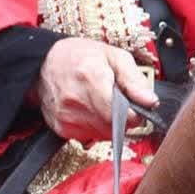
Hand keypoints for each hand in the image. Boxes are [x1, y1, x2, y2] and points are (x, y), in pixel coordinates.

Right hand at [34, 37, 156, 142]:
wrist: (44, 62)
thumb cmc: (80, 56)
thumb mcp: (114, 56)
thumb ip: (134, 79)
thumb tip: (150, 100)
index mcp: (91, 78)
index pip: (120, 113)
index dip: (134, 114)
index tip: (136, 108)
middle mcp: (75, 100)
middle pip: (113, 126)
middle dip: (123, 118)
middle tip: (120, 102)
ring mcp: (66, 116)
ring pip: (102, 135)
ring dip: (109, 124)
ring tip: (103, 103)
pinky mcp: (60, 128)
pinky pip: (88, 137)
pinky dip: (95, 127)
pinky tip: (91, 111)